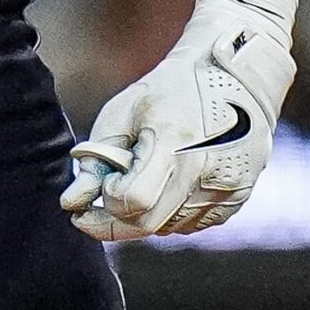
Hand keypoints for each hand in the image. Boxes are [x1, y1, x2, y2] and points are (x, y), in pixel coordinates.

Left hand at [60, 0, 295, 241]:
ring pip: (169, 229)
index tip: (102, 182)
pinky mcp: (238, 198)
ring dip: (144, 217)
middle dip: (114, 221)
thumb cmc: (168, 92)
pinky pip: (192, 225)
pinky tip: (166, 188)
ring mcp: (226, 187)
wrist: (233, 80)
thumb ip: (95, 160)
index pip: (133, 200)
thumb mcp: (122, 112)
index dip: (108, 198)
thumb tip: (72, 203)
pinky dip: (170, 215)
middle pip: (149, 224)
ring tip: (140, 183)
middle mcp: (204, 169)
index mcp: (173, 139)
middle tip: (98, 206)